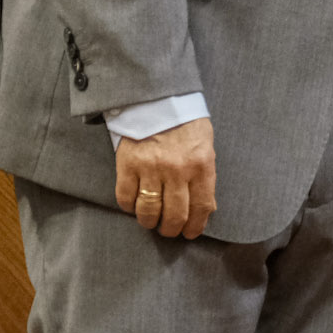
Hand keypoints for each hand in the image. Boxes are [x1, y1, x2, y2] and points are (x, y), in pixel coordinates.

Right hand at [115, 117, 215, 238]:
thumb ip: (206, 175)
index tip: (190, 233)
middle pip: (175, 215)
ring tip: (151, 222)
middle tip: (169, 231)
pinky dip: (129, 208)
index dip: (195, 226)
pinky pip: (126, 198)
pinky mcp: (127, 165)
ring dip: (150, 222)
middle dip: (172, 229)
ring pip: (149, 211)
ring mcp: (151, 169)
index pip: (201, 207)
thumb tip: (207, 207)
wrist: (158, 99)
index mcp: (201, 165)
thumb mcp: (206, 145)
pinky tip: (134, 206)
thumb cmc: (186, 123)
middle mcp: (177, 170)